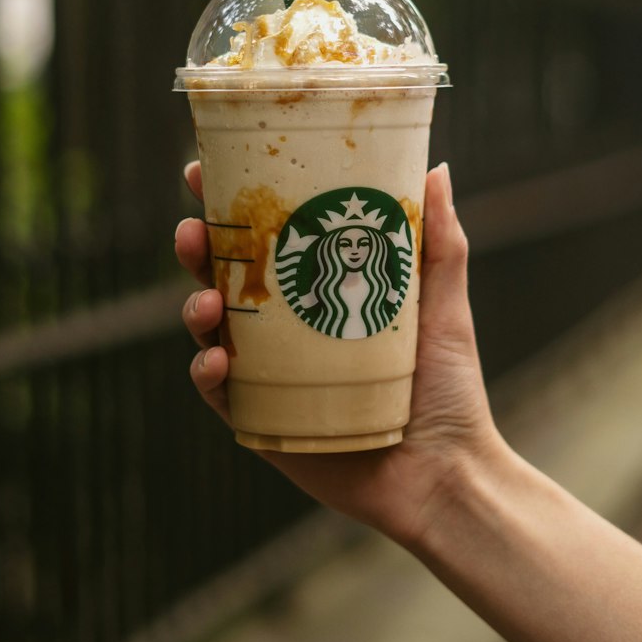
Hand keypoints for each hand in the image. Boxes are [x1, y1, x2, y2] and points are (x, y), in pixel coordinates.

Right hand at [175, 162, 499, 544]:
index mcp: (319, 290)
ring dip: (193, 305)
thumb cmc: (450, 389)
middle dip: (196, 248)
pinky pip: (218, 392)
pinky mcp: (261, 420)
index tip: (201, 171)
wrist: (445, 473)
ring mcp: (269, 373)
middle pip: (222, 275)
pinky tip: (219, 359)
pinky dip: (207, 371)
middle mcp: (286, 328)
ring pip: (209, 328)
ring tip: (206, 300)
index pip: (264, 237)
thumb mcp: (444, 306)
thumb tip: (437, 169)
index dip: (226, 204)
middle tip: (191, 231)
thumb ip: (440, 242)